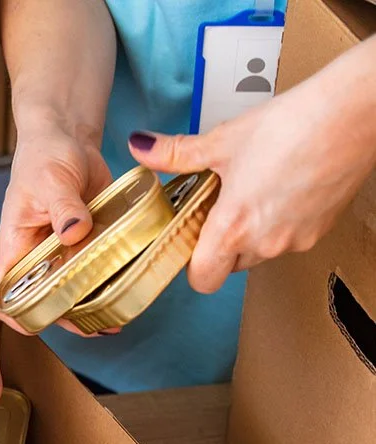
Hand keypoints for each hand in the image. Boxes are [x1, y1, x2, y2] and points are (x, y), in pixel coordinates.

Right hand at [0, 123, 113, 335]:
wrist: (69, 137)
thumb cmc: (45, 154)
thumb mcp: (51, 179)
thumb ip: (63, 207)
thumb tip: (74, 232)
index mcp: (16, 247)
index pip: (6, 294)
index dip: (18, 314)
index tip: (40, 324)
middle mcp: (38, 257)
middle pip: (45, 300)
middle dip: (68, 317)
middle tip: (95, 324)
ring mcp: (64, 252)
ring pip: (74, 290)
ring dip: (93, 305)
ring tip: (115, 316)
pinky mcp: (89, 242)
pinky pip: (97, 269)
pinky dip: (111, 280)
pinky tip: (128, 286)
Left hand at [128, 40, 375, 293]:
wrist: (354, 112)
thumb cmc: (292, 125)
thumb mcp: (223, 140)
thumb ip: (177, 153)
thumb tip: (141, 148)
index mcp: (234, 228)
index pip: (202, 279)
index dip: (192, 264)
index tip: (190, 237)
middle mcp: (265, 244)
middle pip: (229, 265)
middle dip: (220, 242)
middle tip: (220, 204)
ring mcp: (296, 240)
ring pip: (259, 253)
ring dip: (250, 233)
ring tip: (253, 190)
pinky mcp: (321, 231)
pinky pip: (288, 239)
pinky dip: (279, 223)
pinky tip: (281, 187)